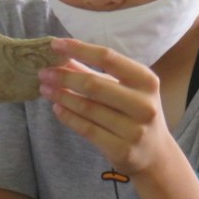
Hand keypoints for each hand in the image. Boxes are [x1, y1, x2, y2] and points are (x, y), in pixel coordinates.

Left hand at [37, 38, 176, 177]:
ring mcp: (134, 130)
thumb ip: (95, 72)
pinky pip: (87, 130)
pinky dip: (68, 117)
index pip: (108, 58)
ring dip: (61, 97)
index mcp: (146, 81)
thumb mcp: (124, 89)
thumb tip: (62, 56)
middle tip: (43, 73)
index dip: (79, 49)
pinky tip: (56, 109)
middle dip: (64, 77)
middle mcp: (144, 104)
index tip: (55, 44)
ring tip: (45, 89)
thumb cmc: (135, 113)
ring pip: (88, 108)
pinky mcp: (122, 150)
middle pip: (94, 85)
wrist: (156, 154)